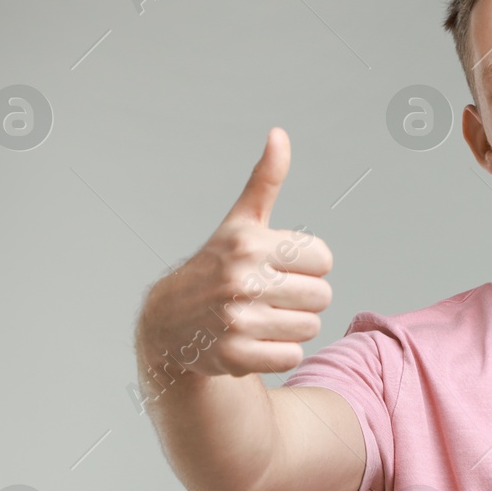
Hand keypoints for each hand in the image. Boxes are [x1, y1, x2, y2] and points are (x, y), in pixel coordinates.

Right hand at [139, 127, 333, 376]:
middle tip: (272, 296)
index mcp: (249, 244)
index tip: (280, 268)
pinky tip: (254, 341)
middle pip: (322, 296)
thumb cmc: (216, 266)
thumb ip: (265, 181)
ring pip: (310, 327)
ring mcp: (236, 320)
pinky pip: (291, 357)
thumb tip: (279, 134)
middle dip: (303, 298)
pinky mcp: (234, 356)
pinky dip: (279, 353)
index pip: (323, 259)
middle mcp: (241, 280)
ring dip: (293, 327)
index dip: (308, 265)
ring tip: (263, 318)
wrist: (168, 322)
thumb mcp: (241, 223)